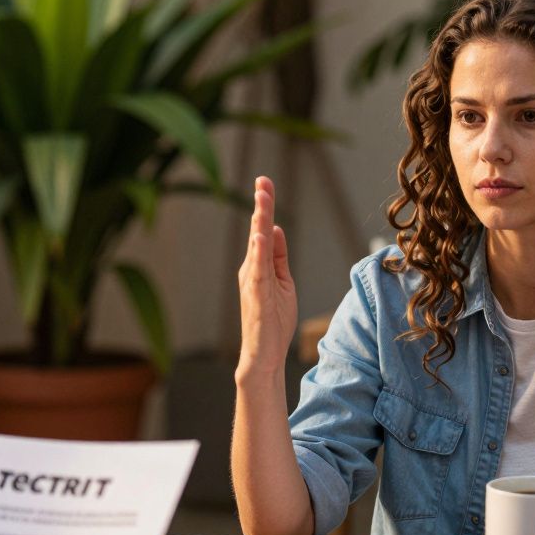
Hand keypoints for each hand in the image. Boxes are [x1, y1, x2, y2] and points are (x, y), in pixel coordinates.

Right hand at [236, 176, 296, 381]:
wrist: (264, 354)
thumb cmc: (273, 321)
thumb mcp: (282, 282)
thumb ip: (278, 257)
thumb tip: (274, 229)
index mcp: (259, 266)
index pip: (263, 231)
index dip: (265, 207)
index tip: (265, 182)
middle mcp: (251, 270)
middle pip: (258, 232)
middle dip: (261, 205)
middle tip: (263, 180)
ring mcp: (252, 282)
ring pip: (257, 246)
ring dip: (259, 221)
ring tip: (262, 197)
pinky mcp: (257, 296)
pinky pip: (258, 270)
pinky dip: (259, 252)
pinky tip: (261, 235)